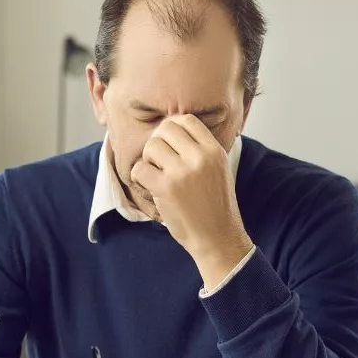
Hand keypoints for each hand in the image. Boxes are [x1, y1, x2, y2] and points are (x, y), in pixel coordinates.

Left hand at [131, 115, 253, 290]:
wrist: (217, 237)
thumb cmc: (215, 205)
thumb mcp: (218, 169)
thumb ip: (200, 149)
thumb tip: (171, 128)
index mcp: (213, 150)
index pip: (186, 120)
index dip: (172, 128)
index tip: (169, 144)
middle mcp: (199, 157)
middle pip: (165, 129)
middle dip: (157, 143)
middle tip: (160, 161)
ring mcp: (181, 172)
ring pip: (151, 147)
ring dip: (148, 161)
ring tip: (157, 176)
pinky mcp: (165, 188)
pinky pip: (139, 169)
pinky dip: (139, 178)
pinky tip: (150, 188)